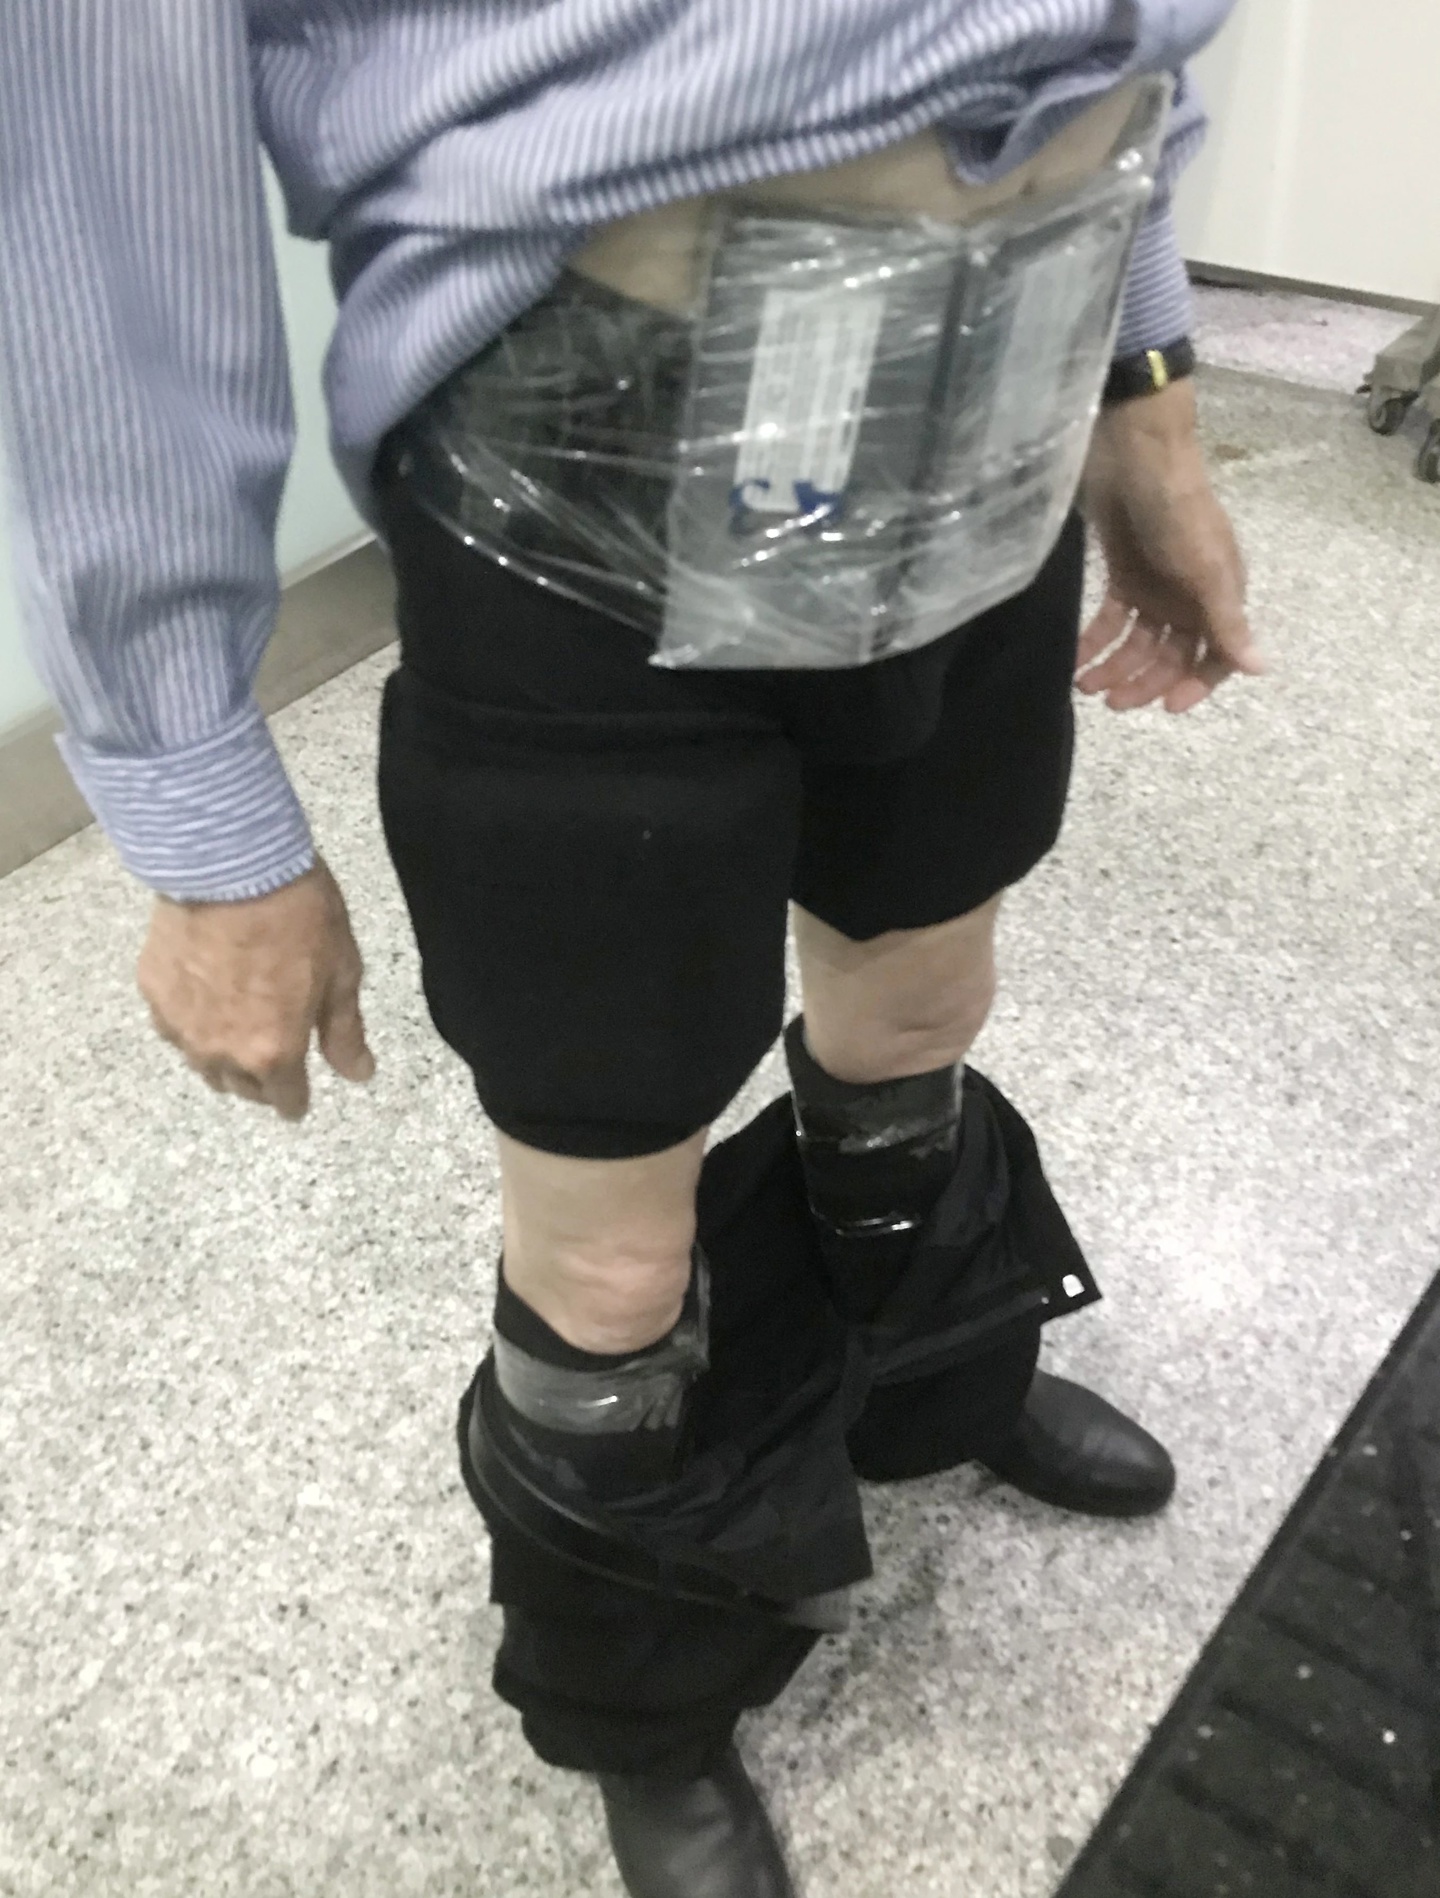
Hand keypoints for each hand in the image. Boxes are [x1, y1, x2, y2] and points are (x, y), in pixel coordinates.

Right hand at [138, 859, 375, 1120]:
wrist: (228, 862)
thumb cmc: (298, 913)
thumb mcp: (341, 972)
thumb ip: (343, 1032)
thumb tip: (358, 1075)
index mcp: (273, 1052)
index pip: (285, 1101)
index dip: (296, 1100)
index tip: (299, 1094)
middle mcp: (221, 1051)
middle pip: (241, 1089)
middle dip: (261, 1081)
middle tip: (274, 1055)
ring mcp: (181, 1025)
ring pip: (202, 1064)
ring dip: (223, 1059)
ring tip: (239, 1032)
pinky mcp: (153, 993)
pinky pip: (174, 1028)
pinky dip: (192, 1025)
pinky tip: (206, 1000)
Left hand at [1077, 378, 1264, 712]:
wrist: (1133, 453)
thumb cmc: (1176, 509)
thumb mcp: (1206, 568)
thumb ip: (1226, 620)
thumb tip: (1260, 669)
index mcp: (1218, 593)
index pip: (1215, 654)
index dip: (1194, 683)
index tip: (1165, 708)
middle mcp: (1189, 594)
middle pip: (1170, 655)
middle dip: (1143, 682)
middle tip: (1110, 702)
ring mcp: (1154, 585)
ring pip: (1137, 643)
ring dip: (1114, 668)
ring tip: (1085, 685)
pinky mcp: (1121, 572)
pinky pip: (1109, 619)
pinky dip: (1094, 641)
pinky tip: (1076, 658)